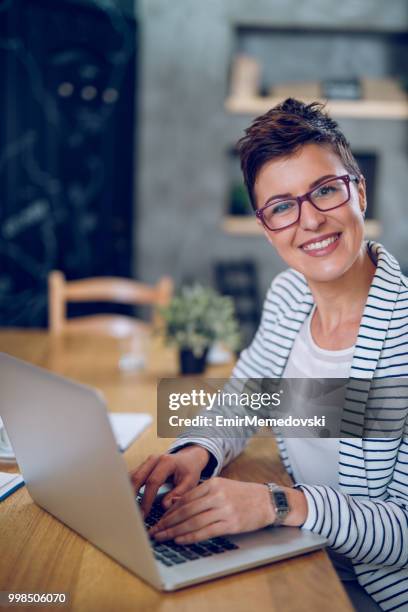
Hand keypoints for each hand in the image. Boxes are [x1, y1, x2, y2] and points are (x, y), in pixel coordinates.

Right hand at [130, 445, 209, 516]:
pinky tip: (128, 502)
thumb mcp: (190, 482)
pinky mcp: (142, 466)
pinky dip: (129, 489)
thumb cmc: (189, 471)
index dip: (147, 499)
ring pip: (131, 476)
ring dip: (128, 493)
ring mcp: (146, 462)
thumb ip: (179, 494)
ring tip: (127, 510)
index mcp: (166, 462)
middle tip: (131, 514)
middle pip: (137, 477)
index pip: (153, 482)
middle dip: (132, 497)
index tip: (144, 514)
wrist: (188, 458)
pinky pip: (132, 477)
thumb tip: (165, 506)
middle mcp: (154, 459)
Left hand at [149, 477, 274, 543]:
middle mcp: (217, 495)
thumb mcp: (223, 488)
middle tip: (155, 531)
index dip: (169, 511)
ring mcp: (224, 509)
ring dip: (175, 531)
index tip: (159, 520)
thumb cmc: (244, 495)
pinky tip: (180, 540)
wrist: (268, 501)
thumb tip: (179, 507)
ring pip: (193, 521)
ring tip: (163, 537)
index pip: (185, 498)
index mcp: (213, 483)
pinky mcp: (231, 523)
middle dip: (167, 522)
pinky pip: (206, 531)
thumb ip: (203, 495)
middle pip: (185, 510)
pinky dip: (190, 537)